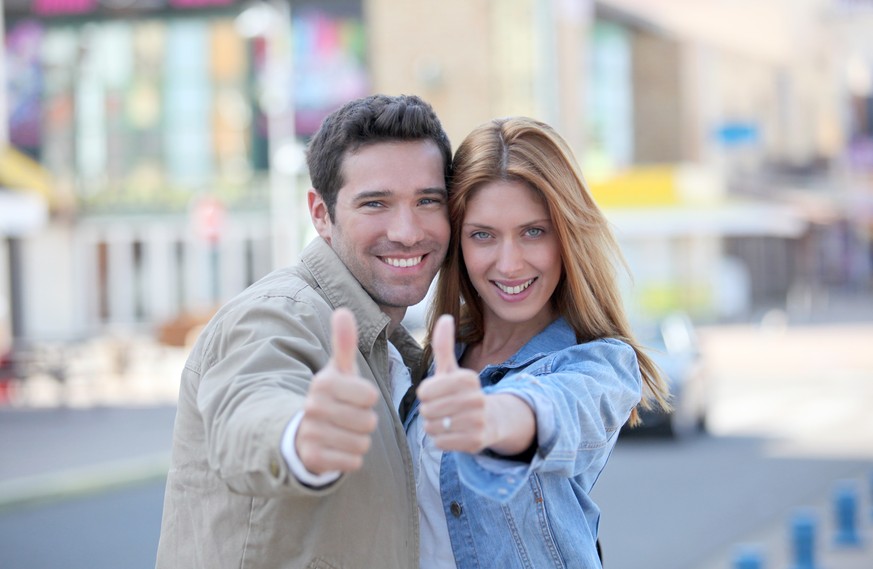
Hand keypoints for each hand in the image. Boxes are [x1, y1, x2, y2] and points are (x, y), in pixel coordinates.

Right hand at [296, 308, 378, 473]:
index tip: (352, 398)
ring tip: (342, 433)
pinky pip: (353, 461)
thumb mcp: (339, 371)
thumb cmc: (332, 398)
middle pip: (368, 421)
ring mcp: (311, 433)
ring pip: (362, 442)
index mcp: (323, 382)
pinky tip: (337, 449)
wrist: (304, 433)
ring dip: (358, 441)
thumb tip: (342, 311)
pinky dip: (351, 458)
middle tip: (347, 419)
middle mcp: (313, 407)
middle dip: (364, 422)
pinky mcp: (313, 458)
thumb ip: (344, 343)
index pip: (370, 395)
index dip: (367, 400)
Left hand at [417, 315, 495, 452]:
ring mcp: (477, 421)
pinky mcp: (476, 442)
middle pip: (427, 410)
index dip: (426, 394)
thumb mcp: (452, 369)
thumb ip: (444, 345)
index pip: (425, 390)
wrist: (490, 420)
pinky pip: (440, 442)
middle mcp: (476, 399)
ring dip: (434, 426)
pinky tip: (453, 433)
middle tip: (443, 409)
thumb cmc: (462, 392)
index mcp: (468, 378)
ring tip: (448, 420)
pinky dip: (441, 439)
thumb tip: (445, 317)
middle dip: (429, 411)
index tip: (438, 393)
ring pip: (432, 427)